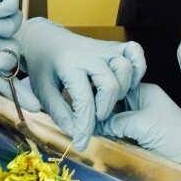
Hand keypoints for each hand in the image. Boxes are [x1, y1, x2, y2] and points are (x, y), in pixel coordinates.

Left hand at [13, 17, 146, 150]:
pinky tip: (128, 82)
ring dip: (121, 90)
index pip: (84, 99)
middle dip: (104, 109)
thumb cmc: (43, 66)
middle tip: (93, 115)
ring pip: (126, 68)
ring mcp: (104, 47)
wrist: (46, 38)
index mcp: (68, 64)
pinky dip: (138, 67)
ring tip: (107, 99)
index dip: (85, 126)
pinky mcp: (113, 46)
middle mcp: (89, 54)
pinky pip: (135, 51)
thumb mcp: (43, 90)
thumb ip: (59, 113)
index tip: (81, 143)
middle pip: (111, 85)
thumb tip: (76, 134)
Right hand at [95, 83, 180, 180]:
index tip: (86, 103)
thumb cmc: (171, 135)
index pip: (115, 87)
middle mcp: (141, 100)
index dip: (100, 95)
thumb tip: (95, 123)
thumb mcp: (140, 124)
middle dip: (101, 109)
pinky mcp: (141, 131)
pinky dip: (111, 130)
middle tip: (86, 116)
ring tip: (90, 125)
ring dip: (105, 121)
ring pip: (115, 115)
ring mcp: (141, 116)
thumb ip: (115, 121)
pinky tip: (101, 133)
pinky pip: (120, 127)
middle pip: (113, 101)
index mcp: (144, 91)